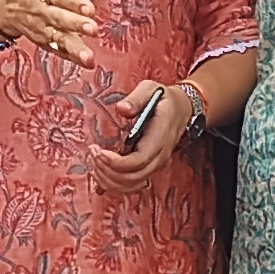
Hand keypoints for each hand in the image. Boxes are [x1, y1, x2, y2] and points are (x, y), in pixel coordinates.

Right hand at [0, 0, 97, 57]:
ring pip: (59, 38)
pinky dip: (71, 57)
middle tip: (93, 28)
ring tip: (89, 57)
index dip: (72, 1)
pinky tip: (86, 62)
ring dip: (74, 47)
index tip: (89, 7)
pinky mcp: (44, 40)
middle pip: (59, 18)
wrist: (1, 4)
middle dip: (75, 24)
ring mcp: (42, 27)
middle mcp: (41, 9)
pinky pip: (57, 49)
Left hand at [91, 77, 202, 191]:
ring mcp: (156, 164)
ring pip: (132, 185)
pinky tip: (102, 172)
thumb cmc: (164, 99)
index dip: (117, 162)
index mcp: (160, 136)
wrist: (181, 109)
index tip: (99, 151)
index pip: (139, 160)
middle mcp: (160, 155)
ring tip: (95, 161)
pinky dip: (115, 184)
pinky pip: (133, 185)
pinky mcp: (150, 167)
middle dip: (108, 170)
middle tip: (93, 153)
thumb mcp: (150, 89)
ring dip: (109, 179)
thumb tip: (122, 109)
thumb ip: (136, 98)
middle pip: (133, 177)